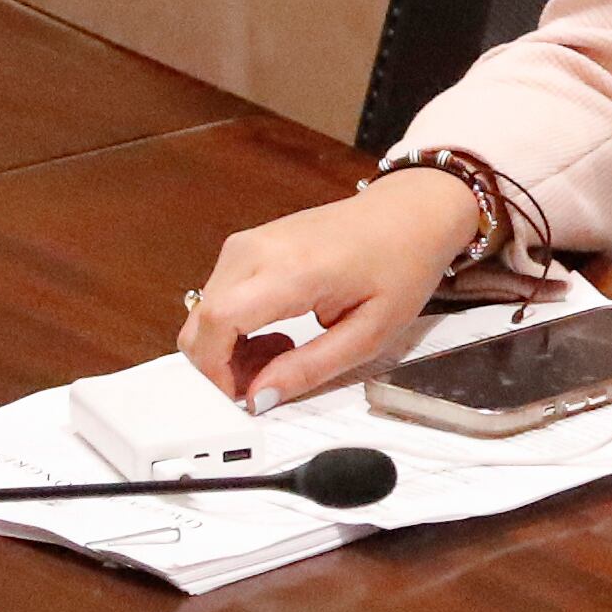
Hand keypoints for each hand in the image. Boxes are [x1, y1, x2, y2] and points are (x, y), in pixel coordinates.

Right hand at [176, 167, 484, 409]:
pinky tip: (277, 330)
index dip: (215, 371)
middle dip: (222, 366)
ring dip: (230, 347)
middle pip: (201, 322)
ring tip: (284, 351)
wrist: (410, 213)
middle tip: (269, 378)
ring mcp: (249, 242)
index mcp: (291, 269)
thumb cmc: (400, 264)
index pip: (216, 322)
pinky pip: (218, 296)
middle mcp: (258, 250)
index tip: (241, 395)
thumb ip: (309, 368)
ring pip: (205, 312)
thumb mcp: (370, 332)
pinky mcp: (247, 245)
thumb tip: (259, 397)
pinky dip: (235, 326)